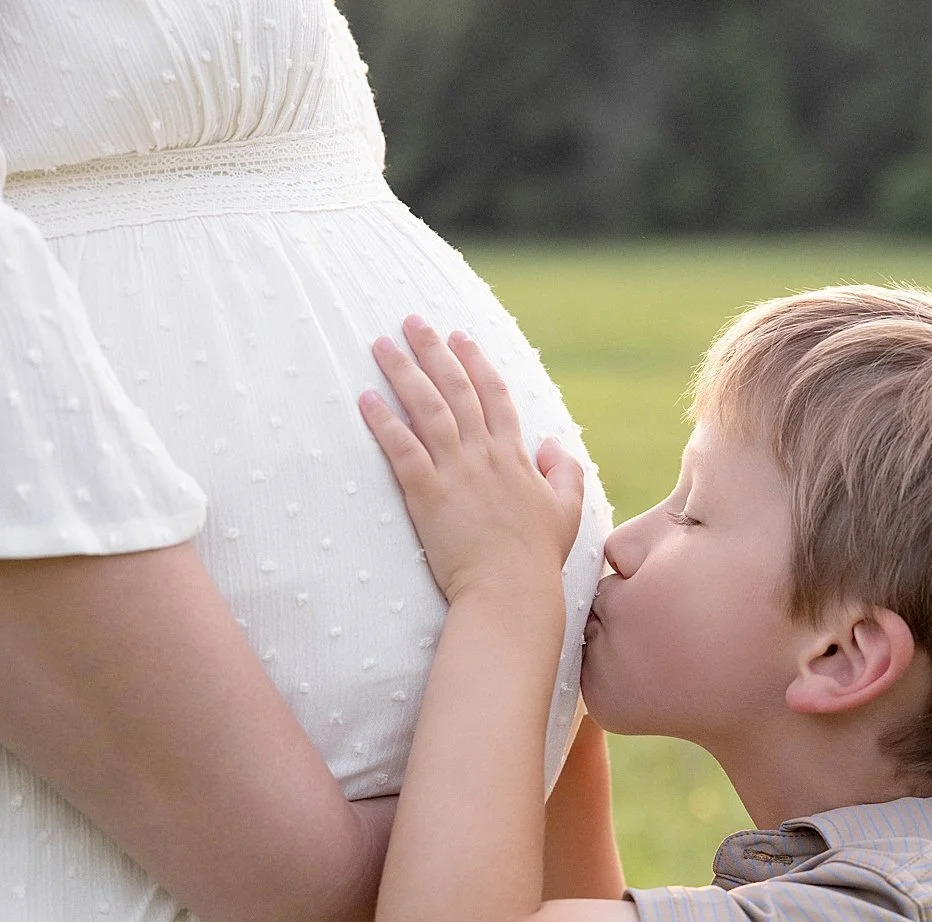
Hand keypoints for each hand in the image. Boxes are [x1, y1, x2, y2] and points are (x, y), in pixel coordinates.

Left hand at [359, 315, 585, 603]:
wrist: (510, 590)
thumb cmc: (536, 558)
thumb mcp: (566, 512)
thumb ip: (566, 473)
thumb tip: (555, 443)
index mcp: (515, 456)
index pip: (494, 395)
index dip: (476, 362)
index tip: (460, 337)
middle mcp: (485, 454)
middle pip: (456, 389)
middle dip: (433, 351)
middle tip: (411, 322)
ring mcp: (456, 471)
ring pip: (426, 408)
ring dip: (402, 372)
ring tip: (381, 345)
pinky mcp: (428, 493)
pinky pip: (402, 448)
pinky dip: (383, 422)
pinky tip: (365, 399)